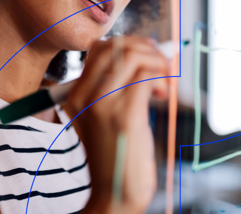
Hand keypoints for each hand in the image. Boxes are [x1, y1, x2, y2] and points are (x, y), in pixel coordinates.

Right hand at [63, 36, 169, 213]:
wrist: (114, 195)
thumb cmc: (116, 155)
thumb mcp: (106, 117)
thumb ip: (117, 87)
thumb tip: (147, 53)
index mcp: (76, 95)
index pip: (100, 48)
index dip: (130, 44)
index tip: (149, 56)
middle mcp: (84, 96)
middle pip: (116, 46)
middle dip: (146, 48)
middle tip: (162, 64)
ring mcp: (103, 105)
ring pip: (133, 56)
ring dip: (158, 63)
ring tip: (164, 83)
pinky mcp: (125, 115)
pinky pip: (146, 76)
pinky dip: (162, 77)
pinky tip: (165, 93)